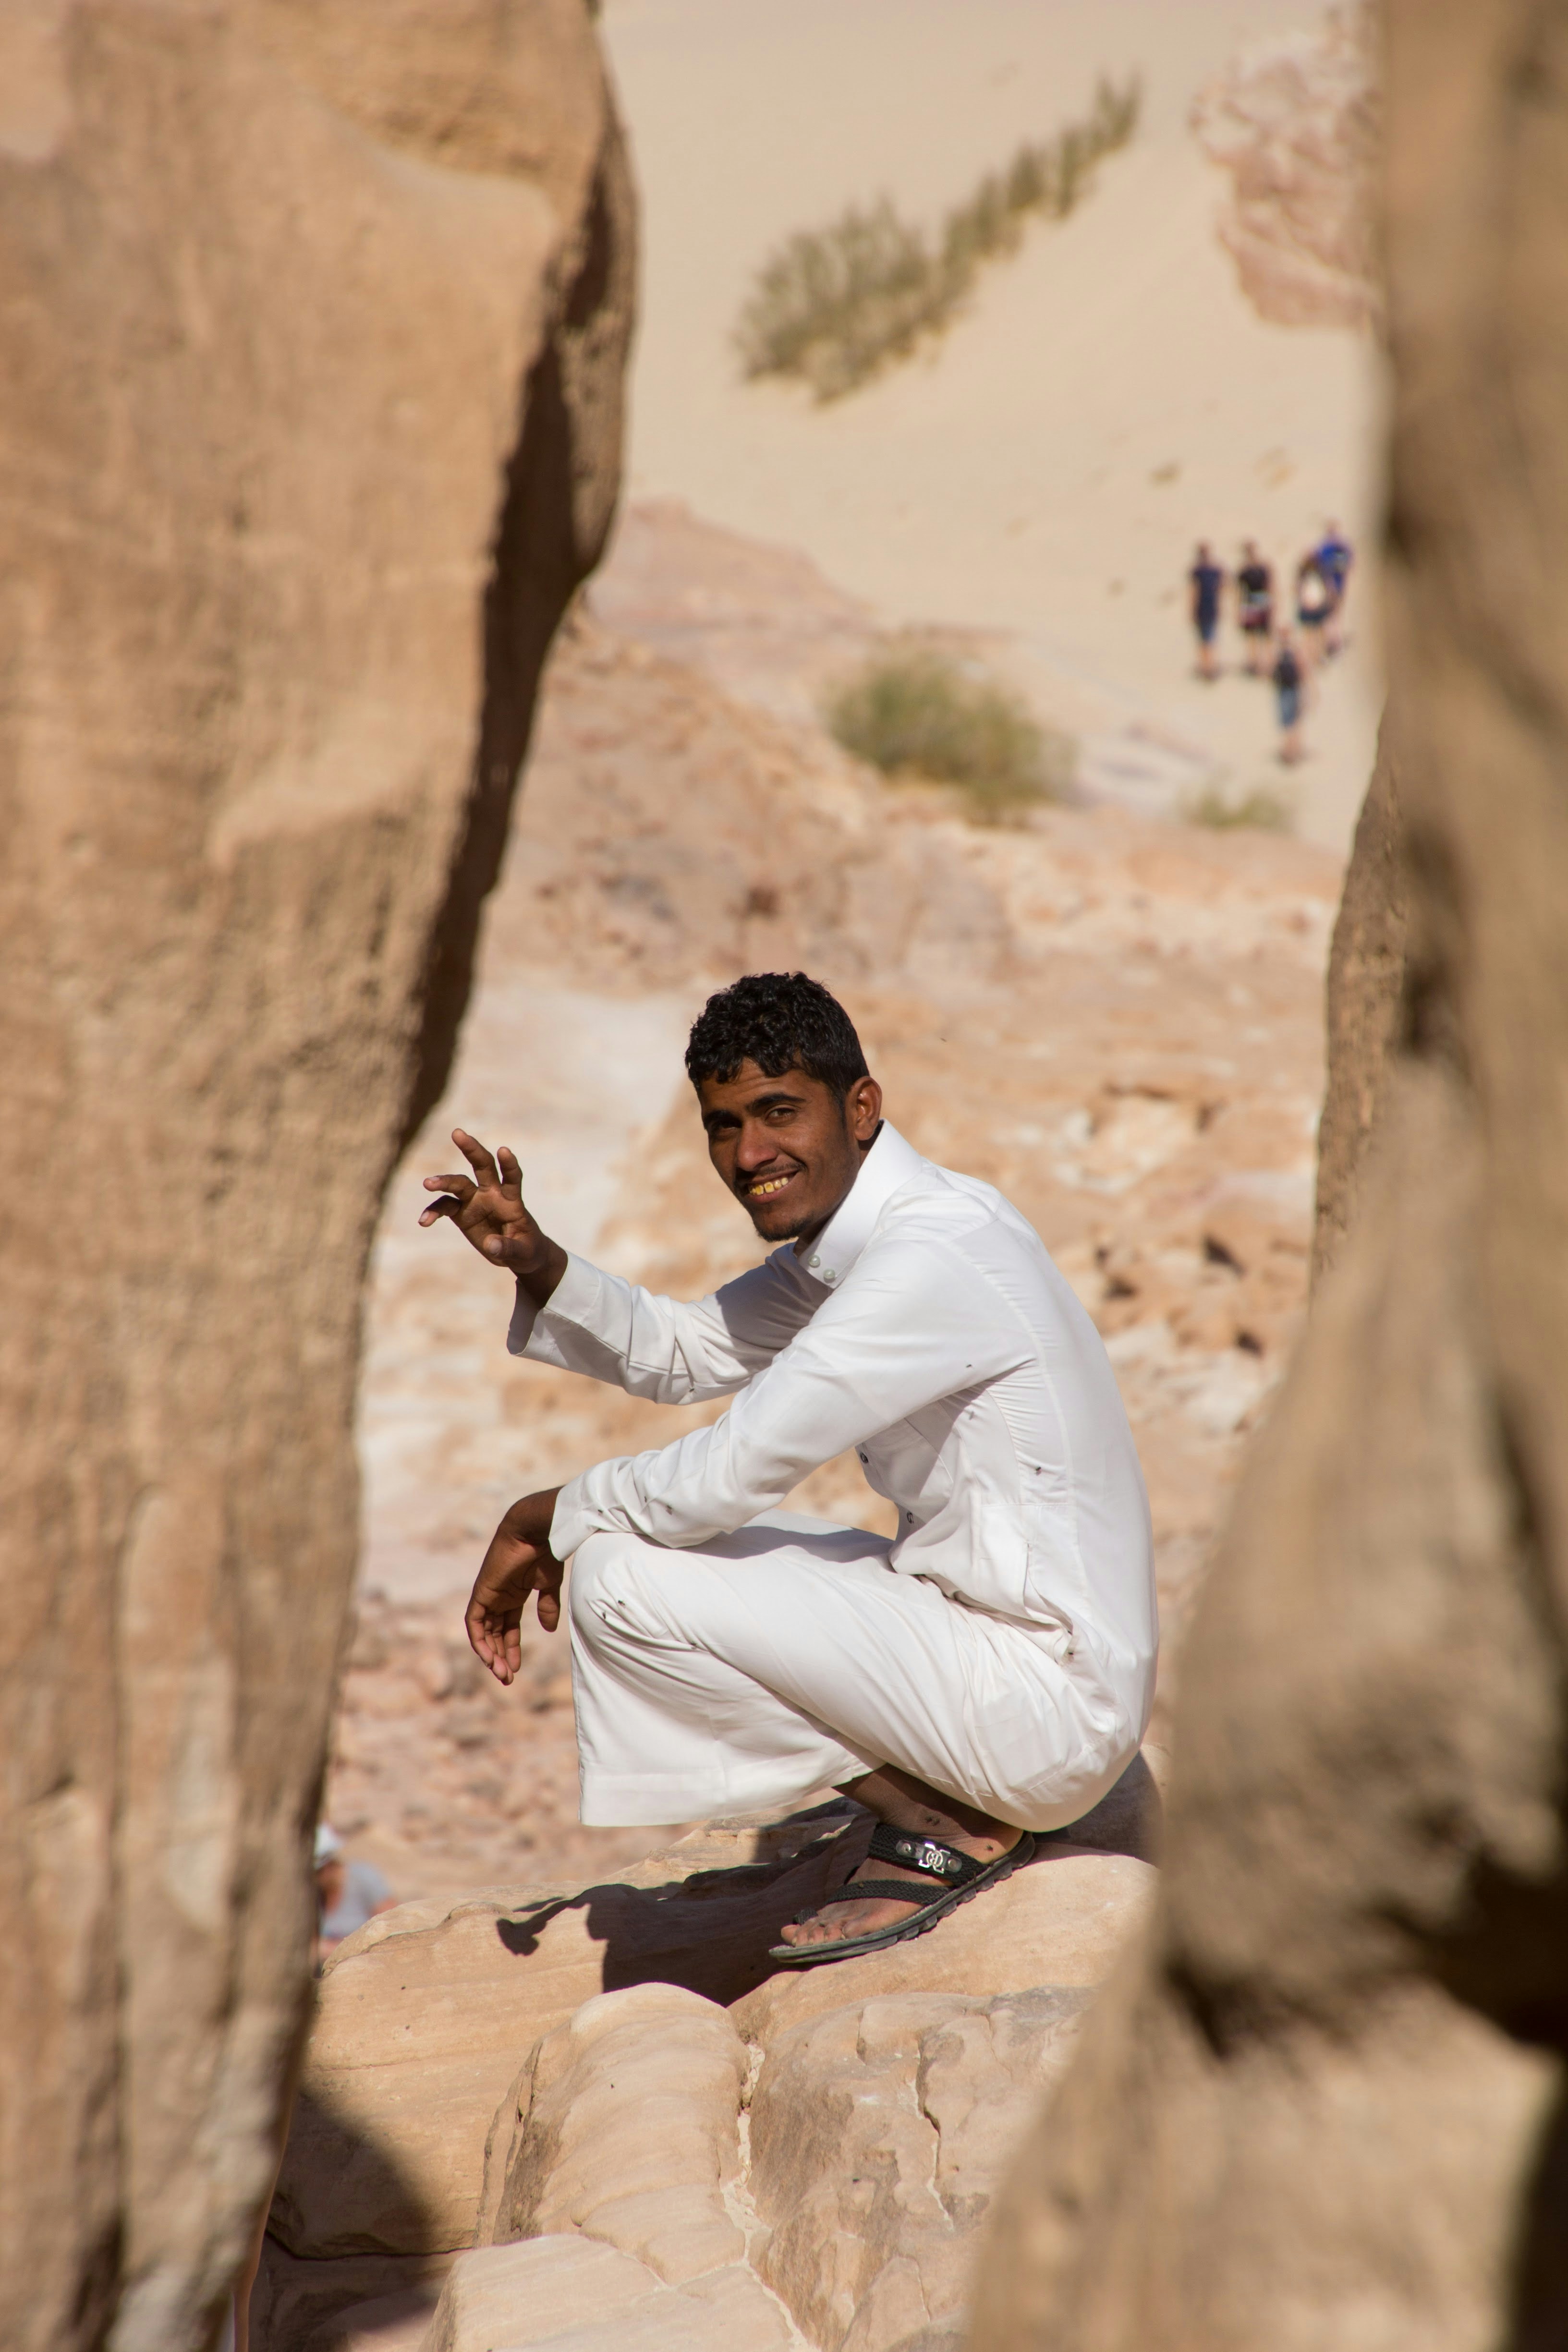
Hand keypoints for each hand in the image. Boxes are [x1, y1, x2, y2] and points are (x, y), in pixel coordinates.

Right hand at [418, 1130, 566, 1304]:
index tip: (504, 1151)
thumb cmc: (526, 1248)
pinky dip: (433, 1212)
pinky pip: (444, 1207)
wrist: (516, 1254)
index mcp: (512, 1200)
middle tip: (457, 1133)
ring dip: (444, 1181)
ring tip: (428, 1183)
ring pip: (458, 1184)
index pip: (511, 1178)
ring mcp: (475, 1202)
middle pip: (482, 1166)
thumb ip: (509, 1248)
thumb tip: (491, 1245)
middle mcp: (492, 1194)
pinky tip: (424, 1221)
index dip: (509, 1164)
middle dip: (471, 1149)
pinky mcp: (462, 1214)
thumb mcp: (523, 1253)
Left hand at [465, 1489, 564, 1683]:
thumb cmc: (545, 1553)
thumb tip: (549, 1630)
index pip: (507, 1629)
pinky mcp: (481, 1592)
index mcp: (513, 1596)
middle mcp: (498, 1598)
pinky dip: (479, 1640)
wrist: (536, 1531)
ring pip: (483, 1632)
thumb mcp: (548, 1586)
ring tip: (502, 1674)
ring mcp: (489, 1595)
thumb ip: (547, 1607)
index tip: (516, 1669)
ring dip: (491, 1654)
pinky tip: (489, 1658)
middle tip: (508, 1679)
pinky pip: (474, 1623)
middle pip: (493, 1634)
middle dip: (500, 1657)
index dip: (511, 1649)